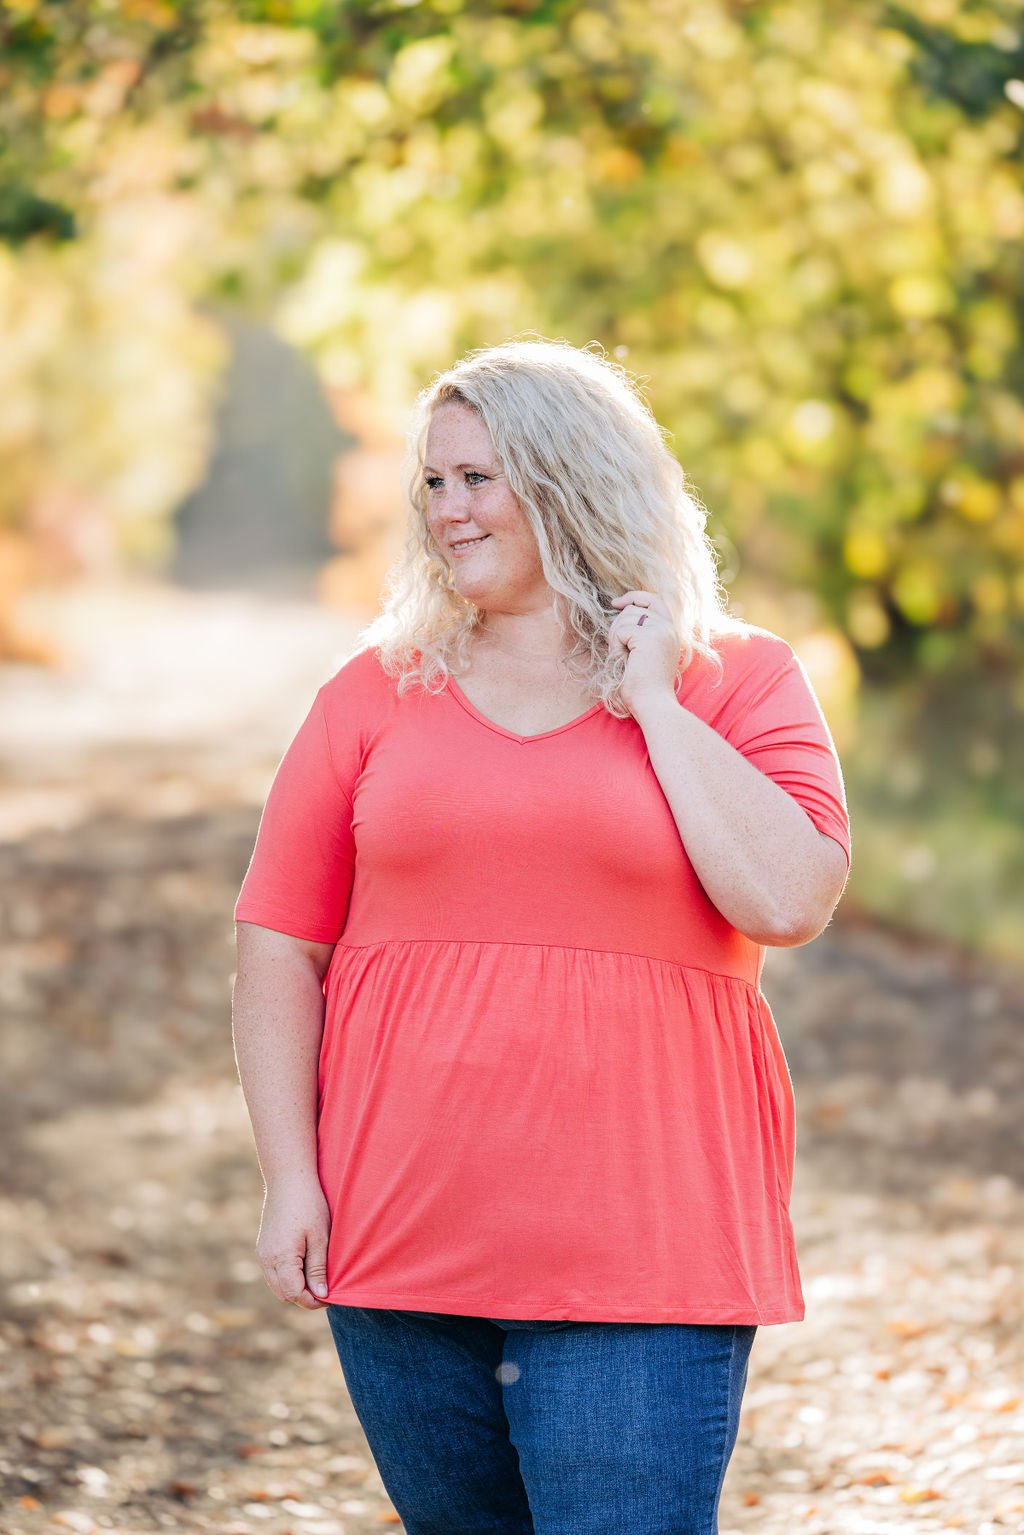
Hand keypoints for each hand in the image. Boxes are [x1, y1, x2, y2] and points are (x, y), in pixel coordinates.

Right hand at [256, 1177, 331, 1309]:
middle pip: (284, 1294)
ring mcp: (262, 1253)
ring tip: (317, 1277)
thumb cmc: (308, 1204)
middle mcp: (267, 1259)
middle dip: (304, 1297)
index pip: (295, 1294)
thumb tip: (321, 1294)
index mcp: (281, 1257)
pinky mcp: (263, 1247)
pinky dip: (288, 1276)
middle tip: (326, 1289)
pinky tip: (304, 1265)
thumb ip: (318, 1268)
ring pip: (277, 1285)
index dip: (313, 1301)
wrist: (288, 1178)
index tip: (331, 1296)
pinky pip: (273, 1273)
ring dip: (295, 1287)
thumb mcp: (319, 1237)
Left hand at [608, 590, 679, 716]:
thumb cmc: (645, 686)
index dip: (634, 597)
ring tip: (623, 659)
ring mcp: (660, 630)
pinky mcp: (648, 637)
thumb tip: (623, 610)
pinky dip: (615, 647)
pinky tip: (623, 662)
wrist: (653, 703)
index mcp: (670, 631)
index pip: (654, 599)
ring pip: (625, 618)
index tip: (616, 603)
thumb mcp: (646, 653)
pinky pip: (621, 631)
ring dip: (616, 638)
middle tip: (618, 650)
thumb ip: (642, 632)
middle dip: (618, 626)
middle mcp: (668, 627)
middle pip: (633, 608)